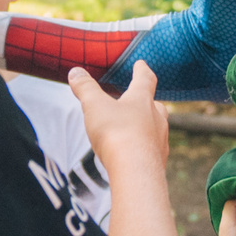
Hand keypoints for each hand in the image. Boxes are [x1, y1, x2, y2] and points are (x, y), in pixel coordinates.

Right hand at [69, 60, 169, 179]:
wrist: (135, 172)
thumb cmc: (116, 133)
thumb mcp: (94, 106)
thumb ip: (85, 88)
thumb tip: (75, 71)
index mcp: (142, 100)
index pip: (145, 79)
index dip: (142, 70)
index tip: (141, 64)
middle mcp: (156, 118)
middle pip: (157, 106)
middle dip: (149, 102)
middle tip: (143, 101)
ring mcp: (160, 141)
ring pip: (156, 129)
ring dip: (147, 127)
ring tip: (135, 130)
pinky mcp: (158, 162)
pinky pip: (152, 151)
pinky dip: (144, 149)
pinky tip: (134, 155)